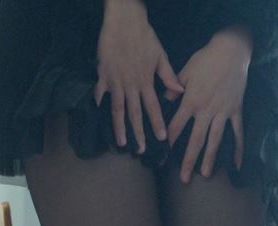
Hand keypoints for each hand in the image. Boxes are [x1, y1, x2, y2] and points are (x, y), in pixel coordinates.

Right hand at [94, 0, 185, 152]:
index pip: (153, 107)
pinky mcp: (103, 75)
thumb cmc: (144, 36)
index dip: (157, 123)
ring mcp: (115, 82)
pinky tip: (98, 116)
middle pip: (134, 114)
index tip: (161, 138)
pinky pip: (100, 93)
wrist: (123, 22)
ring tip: (121, 143)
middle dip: (138, 133)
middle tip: (141, 150)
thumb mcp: (160, 55)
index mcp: (146, 81)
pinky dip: (98, 104)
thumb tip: (180, 91)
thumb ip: (169, 75)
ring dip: (119, 127)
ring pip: (117, 109)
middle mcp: (130, 85)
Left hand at [165, 25, 252, 182]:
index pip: (176, 126)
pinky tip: (237, 164)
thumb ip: (173, 88)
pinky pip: (238, 132)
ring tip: (205, 174)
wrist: (231, 51)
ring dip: (210, 158)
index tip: (163, 154)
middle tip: (183, 178)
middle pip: (196, 140)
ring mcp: (222, 112)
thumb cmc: (205, 59)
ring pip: (215, 140)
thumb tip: (164, 100)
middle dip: (189, 160)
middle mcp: (206, 111)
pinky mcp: (236, 111)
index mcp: (191, 101)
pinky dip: (238, 148)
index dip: (169, 141)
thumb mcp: (184, 70)